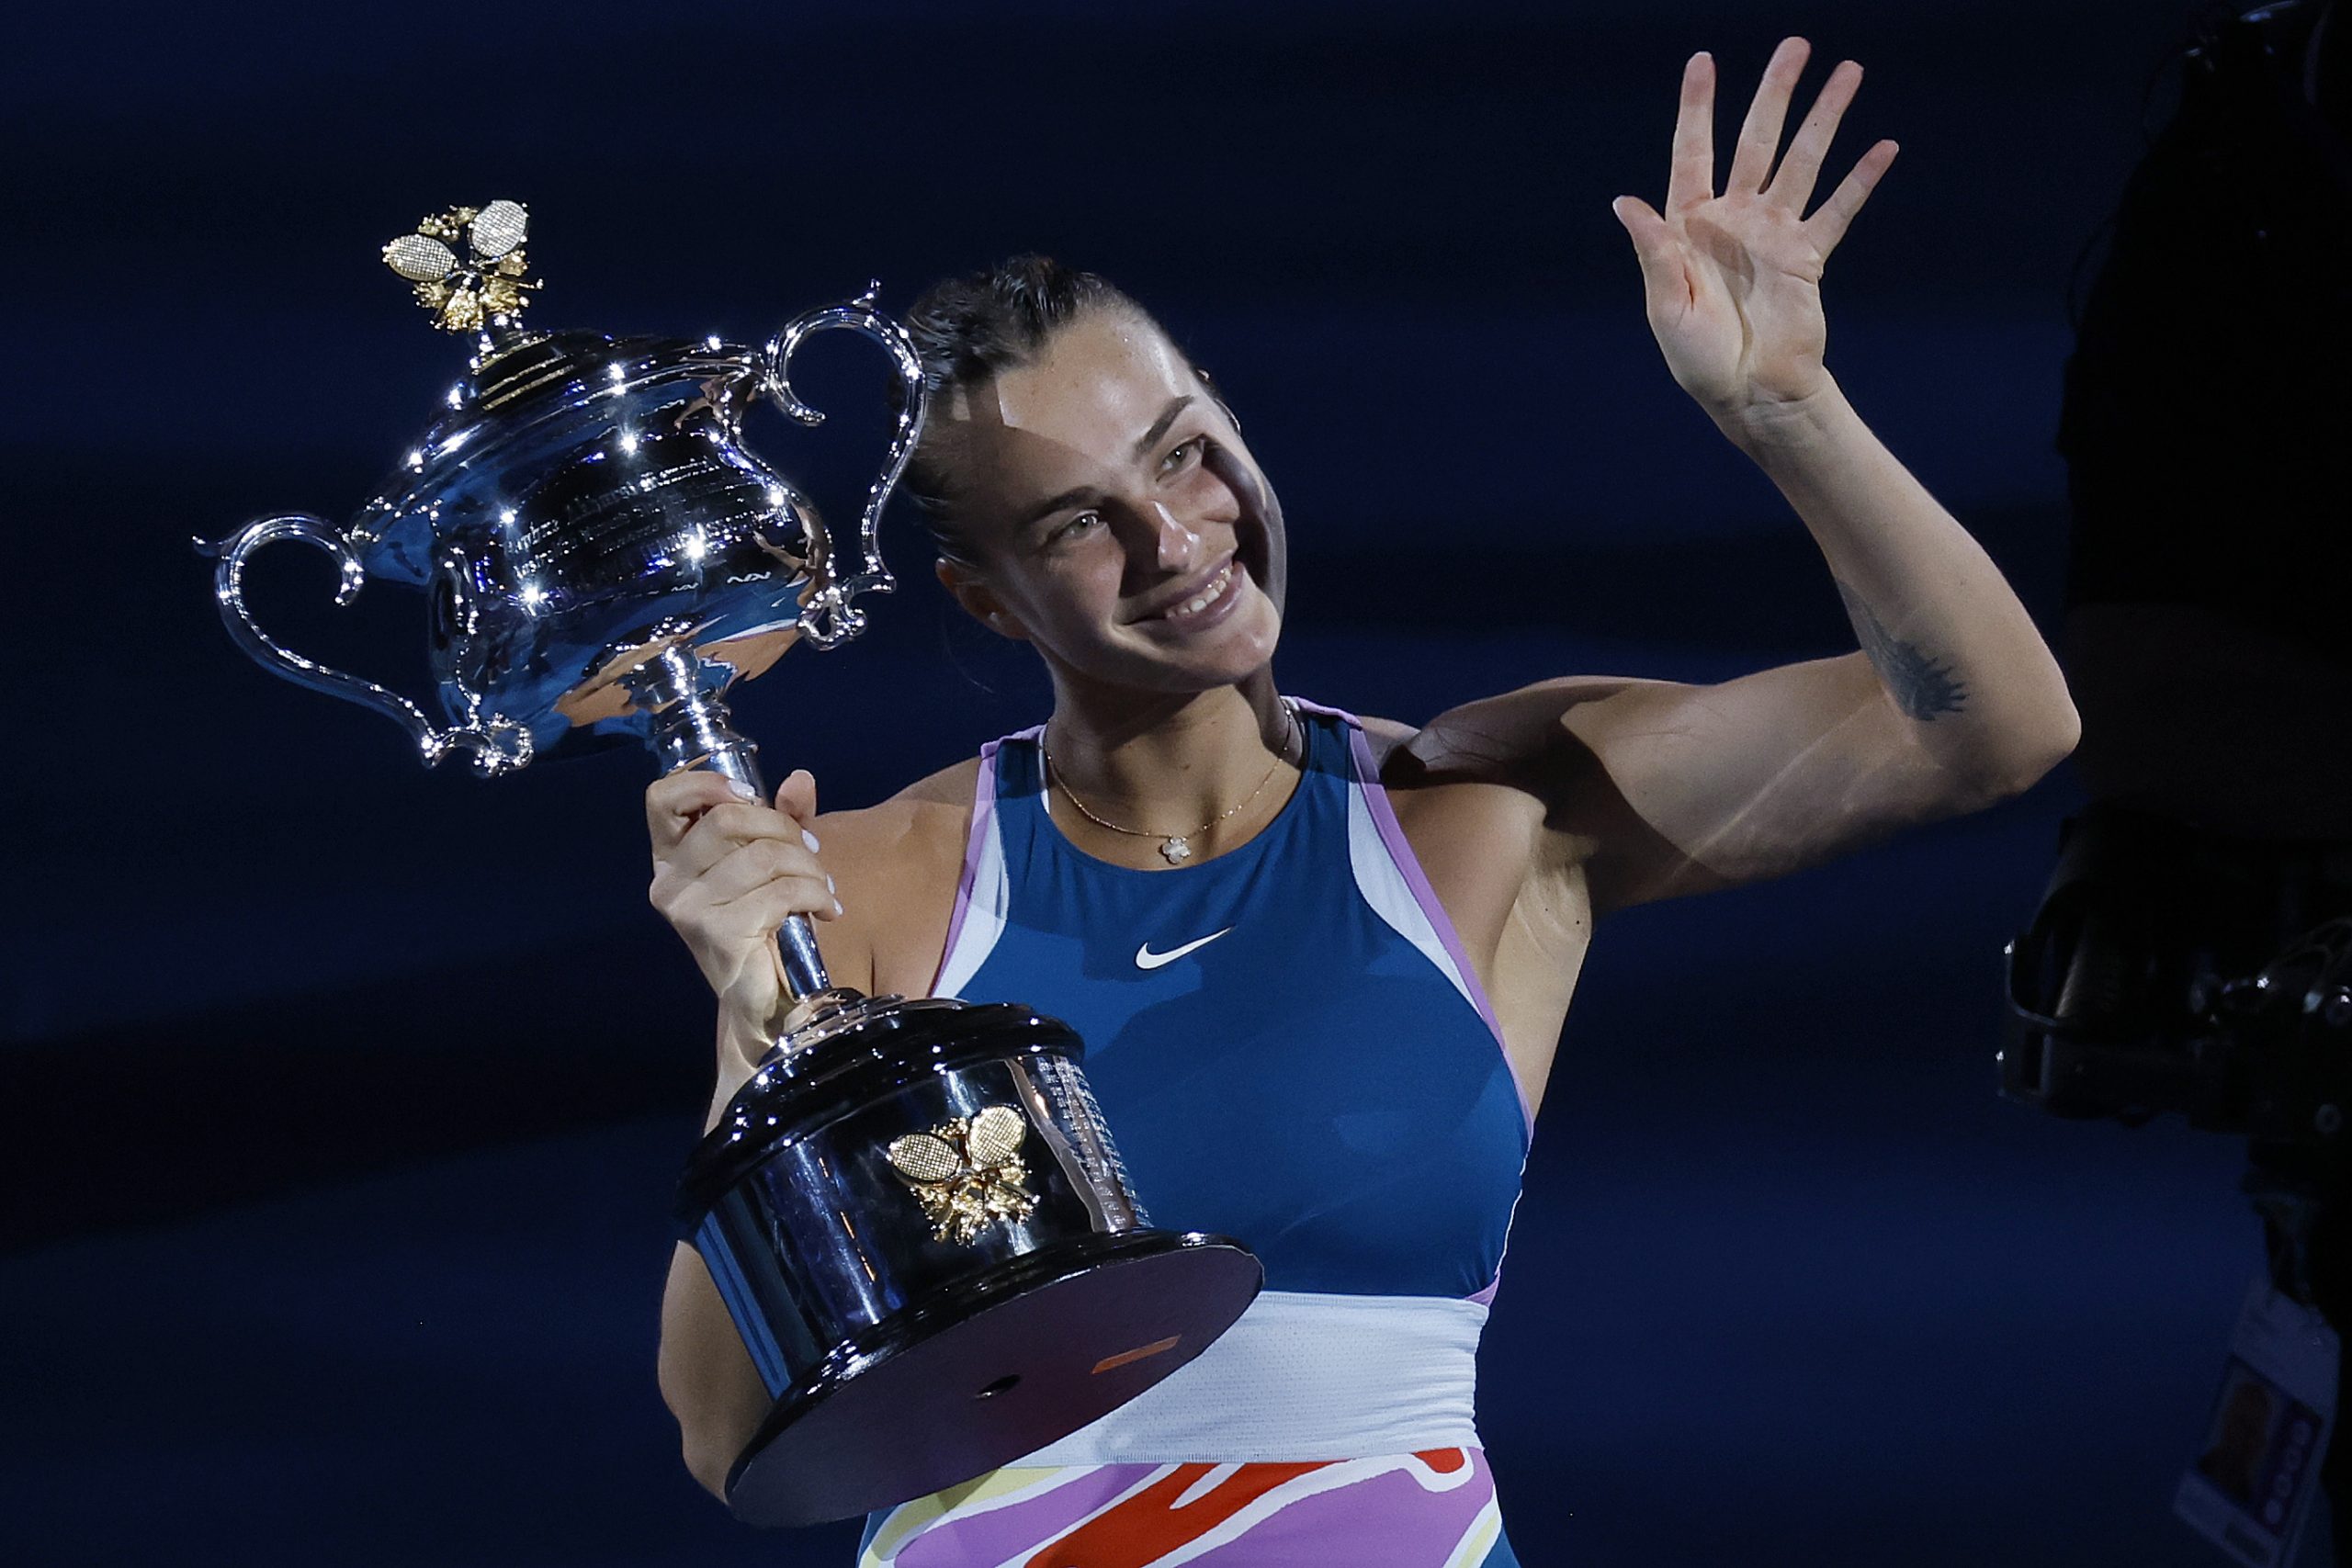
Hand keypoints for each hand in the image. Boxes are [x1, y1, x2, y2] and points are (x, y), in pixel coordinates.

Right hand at [645, 767, 838, 1066]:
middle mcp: (669, 882)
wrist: (765, 1000)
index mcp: (670, 858)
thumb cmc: (765, 925)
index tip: (752, 795)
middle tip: (810, 850)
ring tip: (823, 885)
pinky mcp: (720, 933)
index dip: (707, 784)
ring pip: (762, 855)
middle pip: (727, 818)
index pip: (662, 798)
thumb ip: (783, 818)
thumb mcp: (774, 860)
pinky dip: (814, 893)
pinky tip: (826, 908)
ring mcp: (690, 910)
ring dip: (807, 865)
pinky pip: (780, 891)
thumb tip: (800, 779)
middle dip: (782, 827)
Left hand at [1612, 38, 1897, 433]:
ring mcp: (1774, 233)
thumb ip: (1654, 252)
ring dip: (1825, 118)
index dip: (1698, 107)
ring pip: (1802, 162)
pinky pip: (1838, 210)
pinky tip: (1884, 147)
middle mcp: (1733, 219)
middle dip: (1775, 93)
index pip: (1693, 152)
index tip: (1703, 60)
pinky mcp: (1808, 257)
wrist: (1749, 394)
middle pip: (1756, 141)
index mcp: (1689, 225)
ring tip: (1849, 72)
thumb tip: (1625, 203)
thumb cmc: (1698, 359)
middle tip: (1796, 45)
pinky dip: (1860, 180)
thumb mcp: (1666, 306)